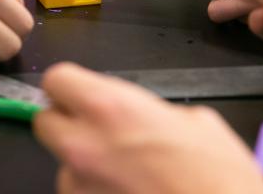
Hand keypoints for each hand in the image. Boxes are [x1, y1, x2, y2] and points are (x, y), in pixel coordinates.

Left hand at [35, 63, 262, 193]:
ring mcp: (79, 187)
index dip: (70, 86)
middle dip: (67, 123)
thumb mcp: (196, 121)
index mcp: (111, 108)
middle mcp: (84, 146)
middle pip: (43, 122)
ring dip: (87, 164)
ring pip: (64, 164)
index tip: (81, 93)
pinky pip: (81, 193)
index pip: (57, 80)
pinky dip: (98, 191)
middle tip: (98, 131)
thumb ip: (152, 111)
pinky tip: (131, 191)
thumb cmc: (218, 175)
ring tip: (129, 173)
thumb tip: (141, 117)